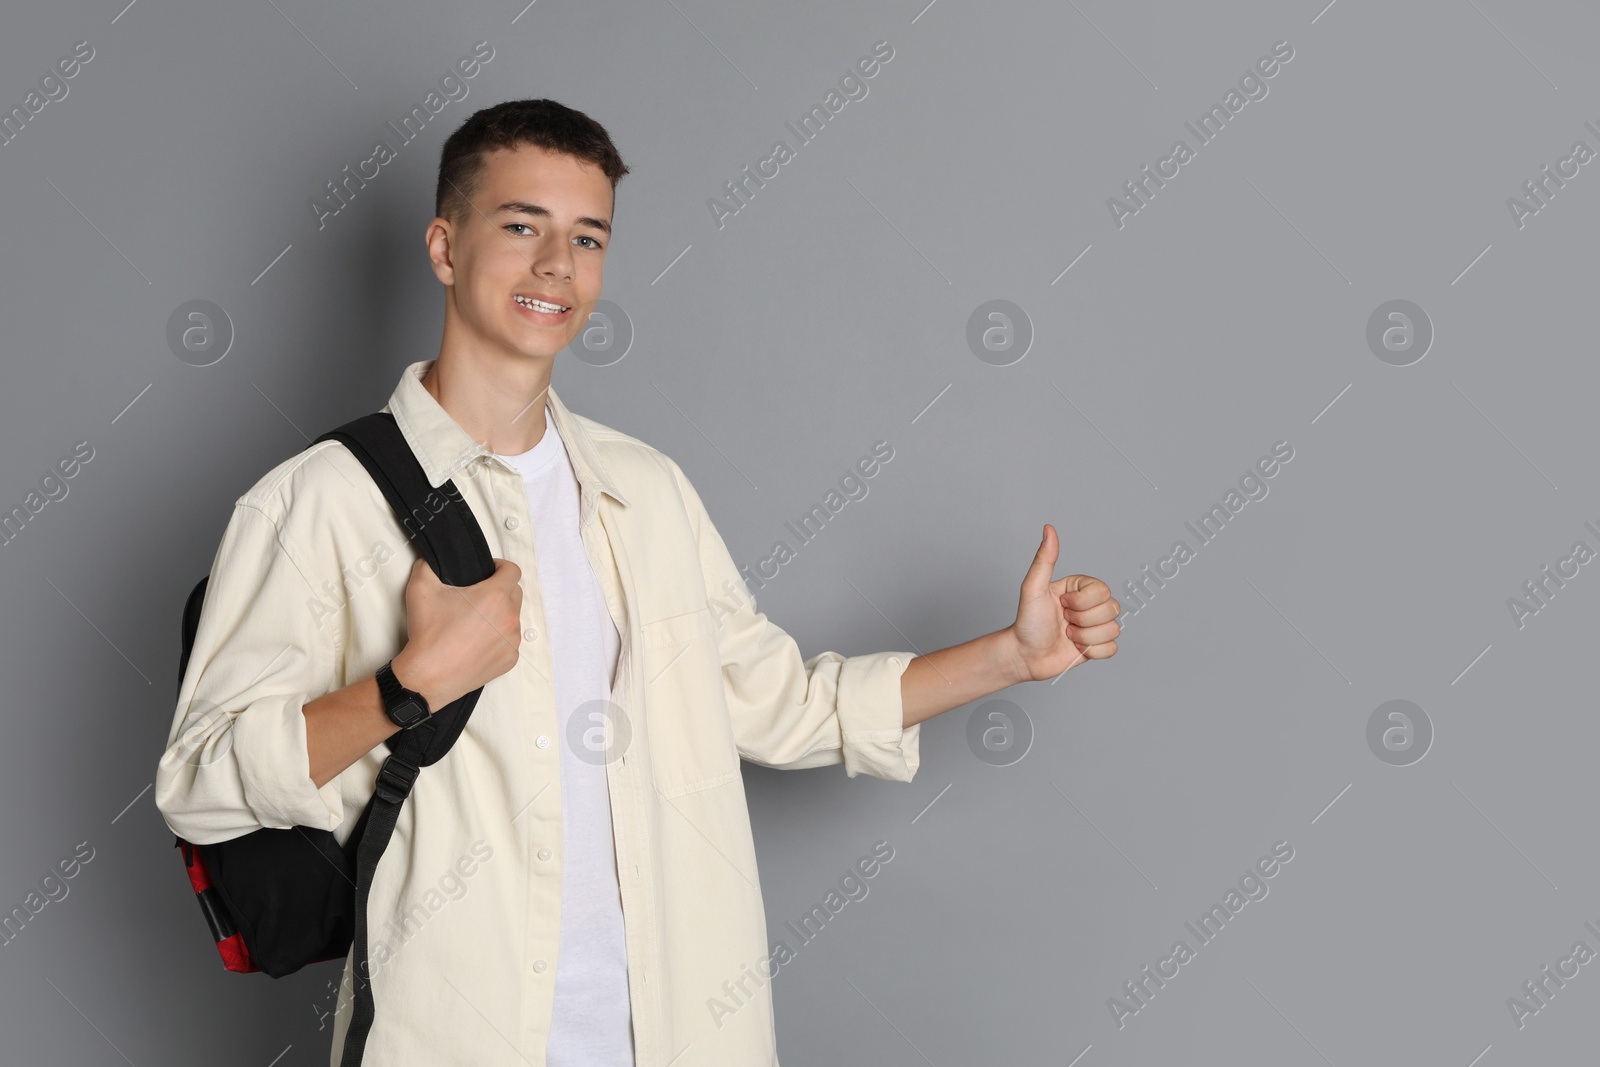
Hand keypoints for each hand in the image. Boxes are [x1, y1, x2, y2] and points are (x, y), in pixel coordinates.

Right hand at [391, 556, 523, 709]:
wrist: (429, 676)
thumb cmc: (429, 635)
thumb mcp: (421, 588)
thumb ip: (427, 566)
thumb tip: (429, 561)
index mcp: (495, 596)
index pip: (512, 570)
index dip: (500, 567)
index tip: (490, 571)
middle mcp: (510, 618)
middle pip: (515, 593)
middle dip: (500, 590)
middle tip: (478, 596)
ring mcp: (512, 641)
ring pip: (514, 618)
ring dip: (500, 615)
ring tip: (476, 621)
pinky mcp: (510, 659)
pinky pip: (510, 641)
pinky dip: (498, 638)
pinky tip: (478, 641)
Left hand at [1007, 523, 1119, 681]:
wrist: (1026, 656)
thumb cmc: (1027, 622)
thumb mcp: (1033, 588)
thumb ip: (1044, 559)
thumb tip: (1049, 529)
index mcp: (1080, 587)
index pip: (1102, 590)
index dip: (1082, 602)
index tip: (1061, 605)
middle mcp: (1091, 604)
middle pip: (1112, 609)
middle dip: (1083, 621)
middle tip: (1063, 622)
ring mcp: (1096, 624)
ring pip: (1113, 629)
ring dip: (1085, 637)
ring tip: (1067, 634)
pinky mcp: (1098, 645)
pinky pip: (1112, 648)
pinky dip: (1092, 651)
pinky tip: (1076, 647)